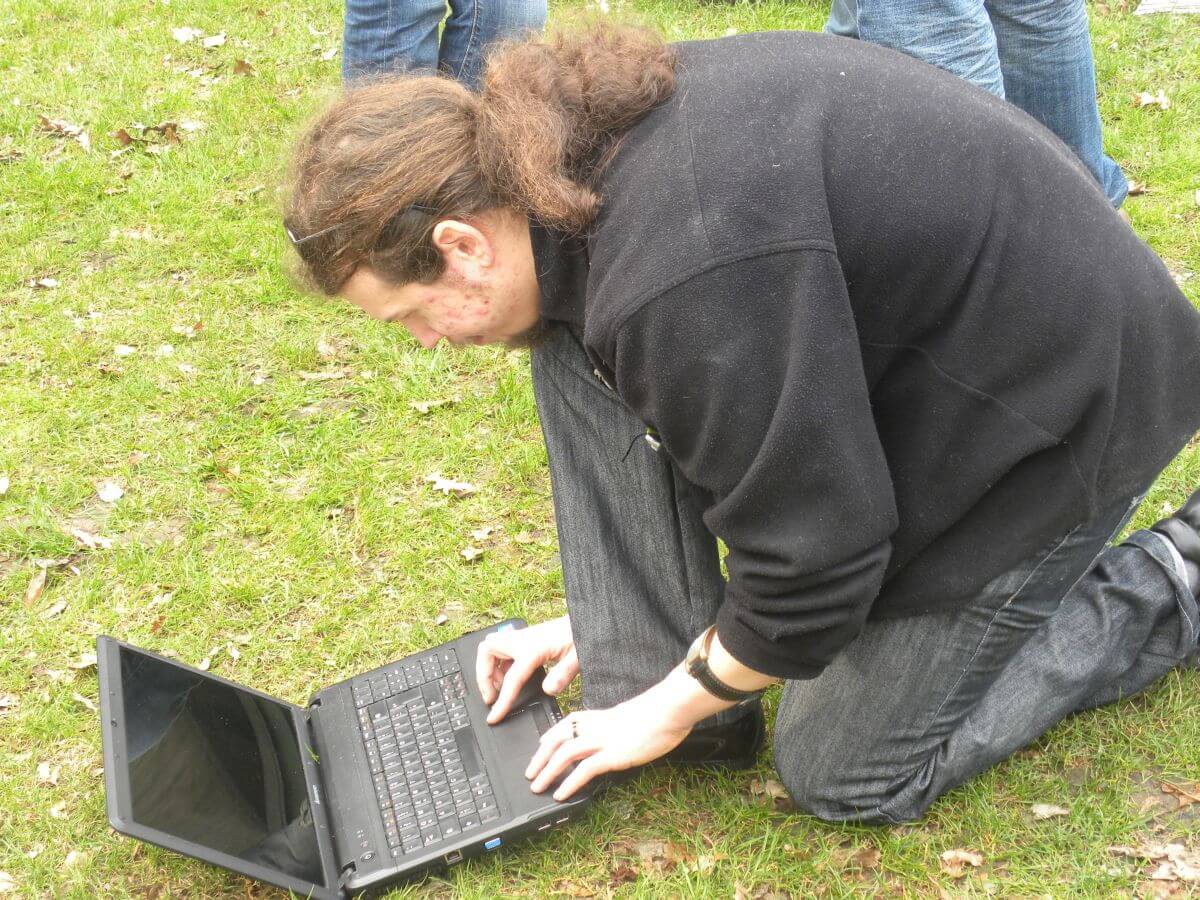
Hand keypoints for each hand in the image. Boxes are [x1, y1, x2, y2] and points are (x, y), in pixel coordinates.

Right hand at [475, 615, 577, 723]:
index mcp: (533, 648)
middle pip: (486, 651)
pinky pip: (500, 649)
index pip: (511, 679)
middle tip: (490, 696)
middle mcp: (522, 640)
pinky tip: (509, 675)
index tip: (493, 716)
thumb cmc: (581, 636)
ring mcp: (522, 637)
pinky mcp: (525, 638)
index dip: (501, 701)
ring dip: (489, 668)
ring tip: (499, 688)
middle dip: (483, 675)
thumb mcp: (577, 657)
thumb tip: (549, 690)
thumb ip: (563, 674)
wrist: (583, 621)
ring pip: (490, 648)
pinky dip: (498, 663)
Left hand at [524, 696, 692, 800]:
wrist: (668, 710)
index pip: (566, 723)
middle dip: (540, 757)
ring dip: (547, 771)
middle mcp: (595, 727)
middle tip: (529, 772)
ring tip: (537, 786)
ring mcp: (602, 740)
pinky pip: (584, 770)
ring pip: (564, 754)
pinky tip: (561, 794)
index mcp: (599, 716)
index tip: (541, 744)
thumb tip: (616, 737)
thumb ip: (616, 726)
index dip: (551, 735)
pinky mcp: (612, 755)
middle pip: (558, 739)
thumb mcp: (630, 717)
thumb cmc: (657, 714)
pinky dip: (569, 782)